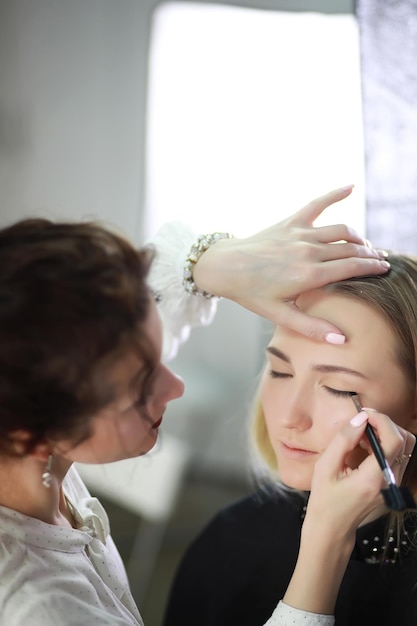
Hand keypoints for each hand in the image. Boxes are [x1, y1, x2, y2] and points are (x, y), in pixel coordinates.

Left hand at [194, 186, 389, 342]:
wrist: (224, 267)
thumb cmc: (251, 293)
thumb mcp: (279, 315)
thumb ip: (311, 327)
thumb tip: (341, 340)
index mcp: (309, 275)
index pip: (352, 269)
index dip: (372, 268)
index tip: (384, 269)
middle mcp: (309, 251)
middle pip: (351, 250)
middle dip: (369, 255)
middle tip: (380, 259)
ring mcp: (300, 233)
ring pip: (341, 230)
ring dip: (358, 237)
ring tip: (365, 245)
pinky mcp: (290, 222)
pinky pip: (317, 203)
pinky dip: (335, 193)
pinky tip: (351, 187)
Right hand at [305, 410, 415, 540]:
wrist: (332, 527)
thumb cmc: (325, 499)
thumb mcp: (325, 467)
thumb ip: (343, 440)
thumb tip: (359, 418)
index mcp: (373, 479)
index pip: (394, 442)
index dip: (382, 421)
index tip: (364, 414)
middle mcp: (390, 481)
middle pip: (405, 441)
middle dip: (385, 424)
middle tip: (362, 421)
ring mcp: (394, 483)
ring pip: (405, 447)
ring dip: (386, 433)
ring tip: (362, 434)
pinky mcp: (392, 482)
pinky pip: (397, 455)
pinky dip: (384, 443)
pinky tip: (365, 444)